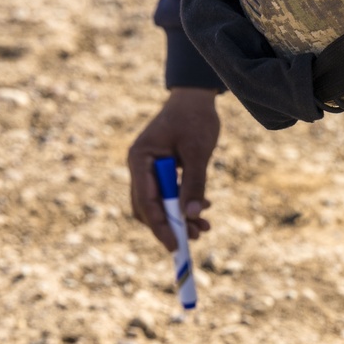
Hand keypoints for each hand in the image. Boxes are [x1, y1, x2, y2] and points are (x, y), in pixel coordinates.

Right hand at [127, 88, 220, 251]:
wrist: (195, 98)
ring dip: (179, 218)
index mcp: (140, 158)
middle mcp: (139, 166)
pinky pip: (166, 196)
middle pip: (147, 208)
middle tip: (195, 237)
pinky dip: (182, 206)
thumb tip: (192, 215)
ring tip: (204, 227)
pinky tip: (203, 210)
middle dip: (170, 225)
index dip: (160, 226)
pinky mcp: (159, 172)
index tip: (175, 245)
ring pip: (157, 205)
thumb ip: (194, 183)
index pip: (146, 201)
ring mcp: (147, 169)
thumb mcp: (197, 151)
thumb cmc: (195, 118)